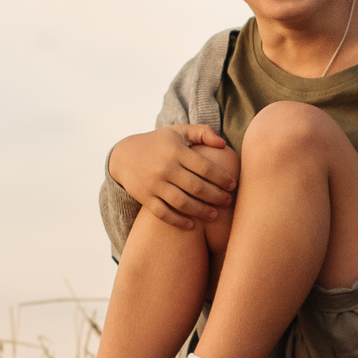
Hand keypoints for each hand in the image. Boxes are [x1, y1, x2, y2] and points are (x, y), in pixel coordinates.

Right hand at [107, 125, 239, 230]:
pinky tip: (192, 226)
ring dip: (200, 211)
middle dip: (215, 196)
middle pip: (196, 187)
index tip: (233, 185)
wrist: (124, 156)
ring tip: (214, 215)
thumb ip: (203, 132)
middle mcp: (165, 168)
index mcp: (176, 151)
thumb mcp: (179, 131)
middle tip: (228, 201)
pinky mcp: (145, 197)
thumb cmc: (160, 143)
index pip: (204, 167)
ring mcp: (154, 184)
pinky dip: (178, 221)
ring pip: (182, 202)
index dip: (221, 178)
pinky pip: (163, 213)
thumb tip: (224, 145)